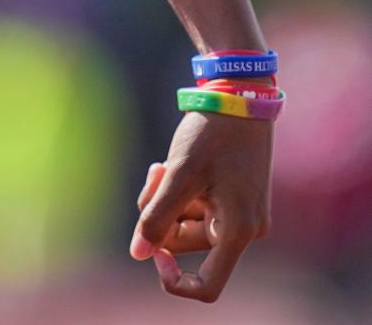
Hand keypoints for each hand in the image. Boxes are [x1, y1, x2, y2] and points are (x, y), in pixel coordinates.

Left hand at [130, 110, 272, 302]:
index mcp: (238, 232)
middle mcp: (245, 229)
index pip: (208, 286)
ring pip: (184, 222)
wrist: (238, 95)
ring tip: (164, 165)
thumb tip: (138, 254)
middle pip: (185, 243)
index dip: (175, 279)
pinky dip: (178, 189)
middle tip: (156, 175)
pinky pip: (193, 206)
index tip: (151, 252)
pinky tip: (171, 163)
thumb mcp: (179, 174)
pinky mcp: (232, 197)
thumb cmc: (212, 134)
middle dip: (162, 214)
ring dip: (167, 197)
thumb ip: (157, 216)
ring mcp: (239, 213)